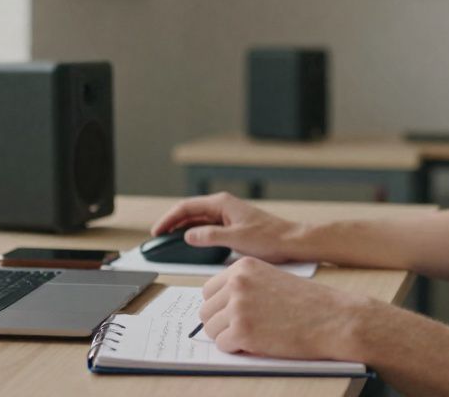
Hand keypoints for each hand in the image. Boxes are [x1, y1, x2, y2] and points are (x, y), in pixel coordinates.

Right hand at [151, 192, 306, 262]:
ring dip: (182, 230)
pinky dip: (195, 235)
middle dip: (172, 224)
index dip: (168, 219)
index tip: (157, 231)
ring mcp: (227, 215)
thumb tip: (188, 235)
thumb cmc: (269, 238)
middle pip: (189, 212)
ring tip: (170, 242)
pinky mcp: (232, 225)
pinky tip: (191, 245)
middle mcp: (223, 206)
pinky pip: (207, 228)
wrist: (291, 241)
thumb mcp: (236, 238)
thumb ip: (209, 236)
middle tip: (158, 239)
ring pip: (197, 220)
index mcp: (222, 203)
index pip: (186, 207)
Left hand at [199, 257, 376, 360]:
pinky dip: (237, 349)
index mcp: (243, 267)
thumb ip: (245, 286)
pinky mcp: (243, 331)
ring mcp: (238, 307)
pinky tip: (258, 343)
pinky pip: (223, 345)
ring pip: (211, 329)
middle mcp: (237, 283)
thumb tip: (218, 305)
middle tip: (242, 329)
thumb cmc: (308, 303)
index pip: (209, 289)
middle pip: (205, 310)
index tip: (233, 314)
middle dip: (220, 322)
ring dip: (228, 336)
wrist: (334, 318)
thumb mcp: (272, 280)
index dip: (220, 306)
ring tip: (253, 335)